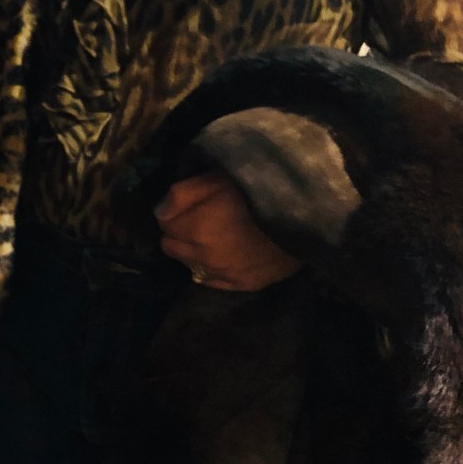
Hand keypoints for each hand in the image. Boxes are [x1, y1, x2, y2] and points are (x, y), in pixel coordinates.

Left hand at [155, 169, 299, 291]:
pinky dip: (214, 269)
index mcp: (193, 229)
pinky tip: (226, 255)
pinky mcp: (245, 285)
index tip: (189, 203)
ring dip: (195, 252)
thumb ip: (180, 194)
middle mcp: (203, 258)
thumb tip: (158, 212)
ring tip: (215, 236)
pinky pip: (214, 281)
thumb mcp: (215, 178)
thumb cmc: (257, 190)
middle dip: (180, 233)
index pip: (163, 222)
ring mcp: (223, 275)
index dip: (174, 210)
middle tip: (199, 219)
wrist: (304, 217)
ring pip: (191, 265)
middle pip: (171, 247)